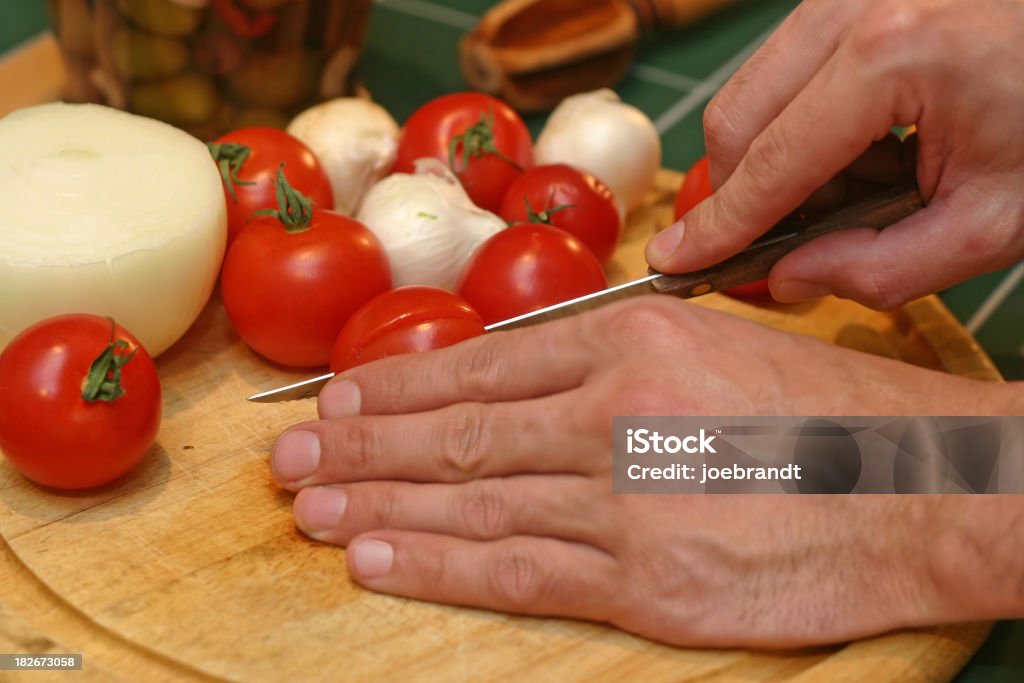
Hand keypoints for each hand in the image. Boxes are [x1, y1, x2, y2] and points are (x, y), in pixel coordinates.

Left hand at [268, 298, 1022, 646]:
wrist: (922, 486)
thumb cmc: (821, 409)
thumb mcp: (713, 343)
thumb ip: (614, 357)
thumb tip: (522, 372)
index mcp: (631, 340)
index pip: (482, 362)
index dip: (397, 387)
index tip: (333, 402)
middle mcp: (613, 411)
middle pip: (457, 430)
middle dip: (360, 447)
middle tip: (286, 460)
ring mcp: (624, 497)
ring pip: (471, 497)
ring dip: (378, 504)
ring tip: (310, 509)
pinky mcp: (646, 578)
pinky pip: (518, 567)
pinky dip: (439, 562)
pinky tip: (378, 559)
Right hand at [646, 0, 1023, 308]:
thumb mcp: (992, 223)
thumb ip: (882, 267)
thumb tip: (789, 275)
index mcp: (894, 58)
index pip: (771, 164)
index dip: (720, 225)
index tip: (675, 260)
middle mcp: (858, 8)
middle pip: (737, 116)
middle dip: (741, 192)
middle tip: (779, 242)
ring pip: (754, 88)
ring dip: (774, 157)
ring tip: (848, 191)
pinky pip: (786, 67)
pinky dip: (799, 122)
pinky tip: (858, 149)